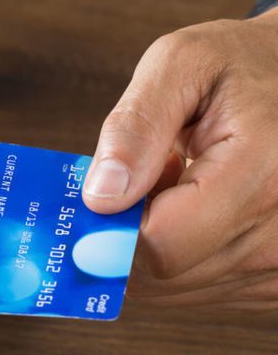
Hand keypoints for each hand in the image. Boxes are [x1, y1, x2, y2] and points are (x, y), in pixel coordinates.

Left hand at [82, 10, 277, 309]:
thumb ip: (136, 128)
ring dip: (154, 244)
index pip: (162, 244)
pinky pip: (200, 290)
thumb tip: (100, 198)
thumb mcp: (182, 64)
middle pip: (164, 273)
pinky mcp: (274, 279)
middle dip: (129, 234)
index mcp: (261, 171)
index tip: (94, 201)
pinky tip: (193, 209)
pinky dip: (179, 256)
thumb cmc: (239, 68)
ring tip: (173, 185)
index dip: (114, 229)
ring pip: (176, 288)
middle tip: (138, 180)